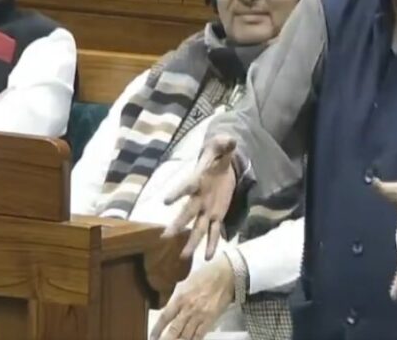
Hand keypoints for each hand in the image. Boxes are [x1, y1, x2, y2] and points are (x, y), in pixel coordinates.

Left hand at [149, 254, 234, 339]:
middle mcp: (188, 308)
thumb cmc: (207, 274)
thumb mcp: (187, 282)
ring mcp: (199, 315)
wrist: (226, 274)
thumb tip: (170, 306)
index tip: (152, 337)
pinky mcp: (210, 319)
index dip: (157, 329)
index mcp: (180, 297)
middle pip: (173, 330)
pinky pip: (199, 335)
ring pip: (185, 335)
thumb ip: (178, 295)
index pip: (165, 317)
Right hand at [166, 134, 237, 259]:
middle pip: (187, 213)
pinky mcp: (217, 214)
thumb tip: (230, 140)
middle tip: (165, 236)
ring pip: (197, 228)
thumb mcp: (222, 145)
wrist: (222, 161)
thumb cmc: (218, 152)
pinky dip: (213, 244)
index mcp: (197, 179)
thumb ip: (226, 144)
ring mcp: (206, 208)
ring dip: (191, 242)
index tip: (165, 201)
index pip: (186, 186)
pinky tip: (209, 257)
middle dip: (178, 224)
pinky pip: (215, 231)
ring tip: (184, 257)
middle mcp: (199, 197)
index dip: (177, 192)